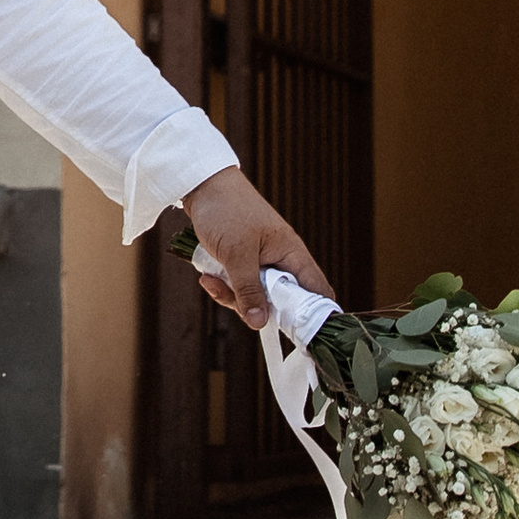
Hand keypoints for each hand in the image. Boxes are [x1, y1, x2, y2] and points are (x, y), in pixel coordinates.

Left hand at [181, 169, 331, 328]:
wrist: (202, 186)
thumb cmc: (227, 211)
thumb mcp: (237, 255)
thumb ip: (249, 290)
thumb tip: (259, 323)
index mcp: (292, 254)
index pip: (316, 291)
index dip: (310, 314)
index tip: (292, 332)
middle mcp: (281, 260)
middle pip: (281, 302)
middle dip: (256, 307)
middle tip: (234, 299)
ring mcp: (262, 262)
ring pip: (256, 297)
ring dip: (233, 296)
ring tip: (213, 281)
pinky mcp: (244, 263)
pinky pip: (240, 287)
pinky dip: (224, 286)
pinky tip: (208, 276)